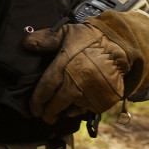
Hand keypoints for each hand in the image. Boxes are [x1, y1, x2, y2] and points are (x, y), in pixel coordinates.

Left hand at [24, 10, 148, 122]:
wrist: (121, 44)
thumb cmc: (91, 38)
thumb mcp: (67, 33)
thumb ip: (46, 39)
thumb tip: (26, 44)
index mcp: (66, 64)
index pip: (46, 88)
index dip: (37, 101)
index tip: (33, 108)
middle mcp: (78, 80)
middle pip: (58, 103)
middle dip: (48, 112)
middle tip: (45, 116)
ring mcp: (92, 91)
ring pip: (73, 108)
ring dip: (65, 111)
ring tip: (61, 110)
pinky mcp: (104, 98)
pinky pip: (88, 108)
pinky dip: (81, 108)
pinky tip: (78, 103)